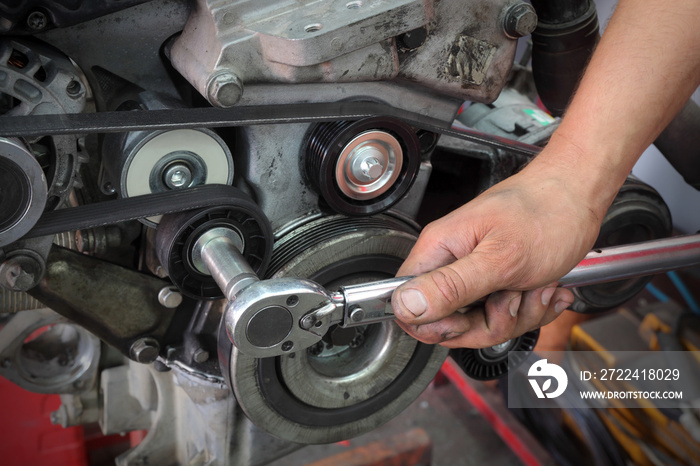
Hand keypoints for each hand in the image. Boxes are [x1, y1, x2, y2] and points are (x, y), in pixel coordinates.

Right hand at [391, 157, 603, 347]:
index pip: (408, 304)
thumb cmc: (547, 212)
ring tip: (536, 287)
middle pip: (448, 322)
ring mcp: (475, 273)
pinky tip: (545, 288)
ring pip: (480, 323)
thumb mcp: (500, 258)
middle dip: (488, 323)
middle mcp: (452, 261)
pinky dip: (530, 309)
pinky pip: (504, 315)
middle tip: (511, 299)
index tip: (468, 319)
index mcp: (439, 250)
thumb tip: (405, 305)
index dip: (436, 324)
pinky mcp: (497, 280)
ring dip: (517, 315)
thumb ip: (451, 286)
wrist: (580, 195)